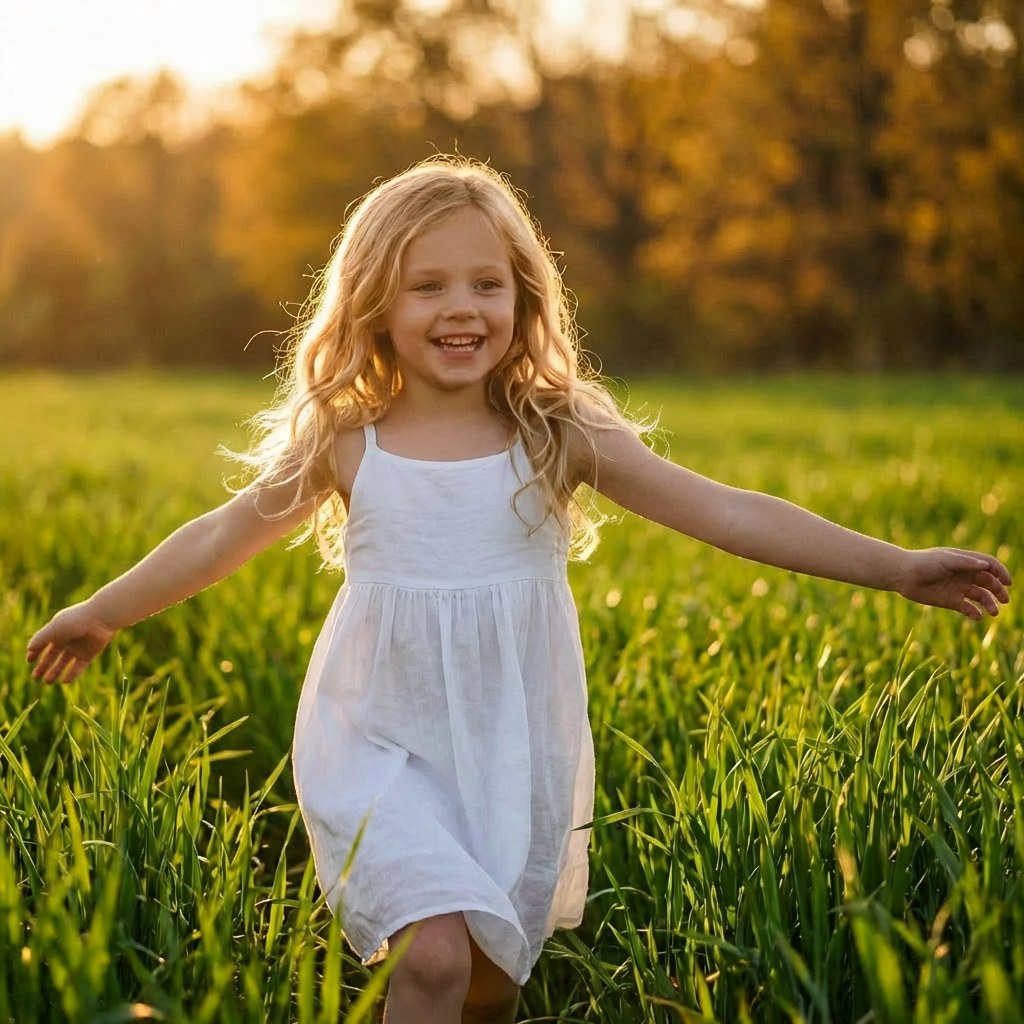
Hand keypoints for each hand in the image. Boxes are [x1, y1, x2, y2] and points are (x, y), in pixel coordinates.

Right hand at [26, 602, 115, 683]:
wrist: (101, 619)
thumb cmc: (76, 621)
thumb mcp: (55, 629)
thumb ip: (41, 638)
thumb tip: (29, 648)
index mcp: (57, 631)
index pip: (43, 644)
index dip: (35, 652)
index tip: (29, 661)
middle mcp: (67, 640)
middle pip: (52, 656)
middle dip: (43, 666)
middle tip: (35, 677)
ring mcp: (78, 648)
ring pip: (64, 663)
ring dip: (55, 672)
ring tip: (47, 682)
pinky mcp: (89, 654)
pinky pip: (79, 667)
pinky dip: (72, 674)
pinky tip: (64, 681)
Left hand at [895, 548, 1011, 619]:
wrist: (902, 575)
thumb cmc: (923, 563)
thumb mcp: (945, 560)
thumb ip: (965, 562)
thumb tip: (986, 565)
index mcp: (965, 561)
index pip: (989, 565)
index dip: (1001, 572)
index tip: (1008, 582)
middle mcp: (964, 575)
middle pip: (989, 582)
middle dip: (999, 590)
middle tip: (1005, 600)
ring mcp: (958, 588)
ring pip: (981, 597)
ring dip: (990, 604)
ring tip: (994, 612)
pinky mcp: (950, 601)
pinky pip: (968, 608)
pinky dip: (975, 613)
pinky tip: (978, 616)